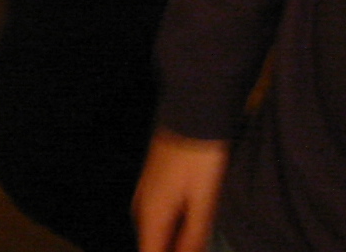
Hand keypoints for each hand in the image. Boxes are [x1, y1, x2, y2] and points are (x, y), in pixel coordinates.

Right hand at [134, 130, 230, 251]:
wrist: (193, 109)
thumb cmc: (201, 155)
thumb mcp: (204, 199)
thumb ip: (194, 236)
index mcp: (151, 217)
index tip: (194, 248)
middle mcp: (141, 208)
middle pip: (155, 245)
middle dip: (175, 248)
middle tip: (201, 238)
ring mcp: (146, 192)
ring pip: (159, 229)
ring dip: (177, 236)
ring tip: (202, 228)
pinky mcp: (154, 181)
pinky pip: (162, 213)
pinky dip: (178, 220)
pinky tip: (197, 212)